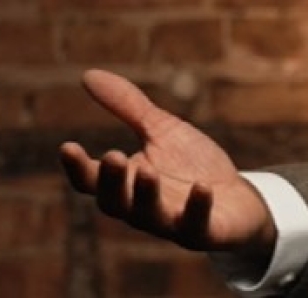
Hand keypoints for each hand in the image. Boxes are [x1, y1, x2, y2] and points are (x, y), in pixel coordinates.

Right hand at [59, 69, 277, 256]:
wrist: (239, 199)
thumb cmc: (192, 165)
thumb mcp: (160, 130)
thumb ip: (128, 107)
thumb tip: (88, 75)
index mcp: (126, 183)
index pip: (92, 180)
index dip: (78, 167)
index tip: (68, 146)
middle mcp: (141, 208)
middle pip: (115, 201)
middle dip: (111, 181)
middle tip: (113, 156)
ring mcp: (171, 222)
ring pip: (149, 216)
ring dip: (145, 195)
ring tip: (146, 171)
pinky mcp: (204, 232)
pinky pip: (196, 225)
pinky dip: (197, 208)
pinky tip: (201, 188)